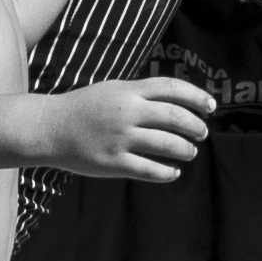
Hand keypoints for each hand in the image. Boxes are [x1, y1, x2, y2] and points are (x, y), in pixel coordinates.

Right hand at [42, 72, 219, 183]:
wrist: (50, 127)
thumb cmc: (85, 108)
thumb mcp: (113, 89)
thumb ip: (142, 93)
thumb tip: (178, 101)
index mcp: (129, 90)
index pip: (172, 88)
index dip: (197, 97)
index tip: (211, 107)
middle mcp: (126, 112)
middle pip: (175, 116)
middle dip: (195, 126)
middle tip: (202, 133)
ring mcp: (119, 138)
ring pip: (166, 144)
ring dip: (185, 149)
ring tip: (190, 152)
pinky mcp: (112, 162)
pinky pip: (149, 170)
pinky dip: (167, 172)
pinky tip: (173, 172)